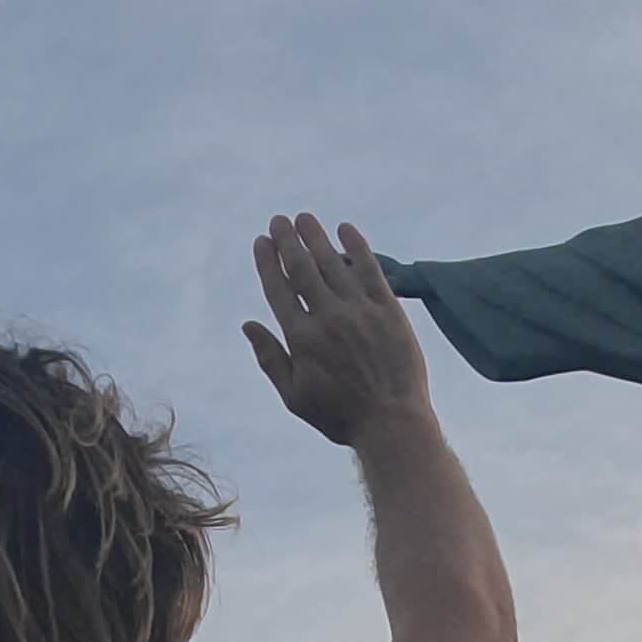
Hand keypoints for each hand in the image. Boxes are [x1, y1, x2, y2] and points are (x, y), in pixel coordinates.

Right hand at [244, 214, 432, 447]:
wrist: (393, 422)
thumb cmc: (340, 415)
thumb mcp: (294, 396)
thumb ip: (270, 358)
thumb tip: (248, 325)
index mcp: (301, 338)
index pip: (278, 288)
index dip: (268, 261)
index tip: (261, 241)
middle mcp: (328, 318)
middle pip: (302, 268)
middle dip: (287, 240)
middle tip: (279, 220)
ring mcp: (359, 311)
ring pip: (333, 263)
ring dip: (316, 237)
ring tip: (305, 218)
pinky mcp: (388, 310)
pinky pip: (370, 269)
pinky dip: (356, 247)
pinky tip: (345, 229)